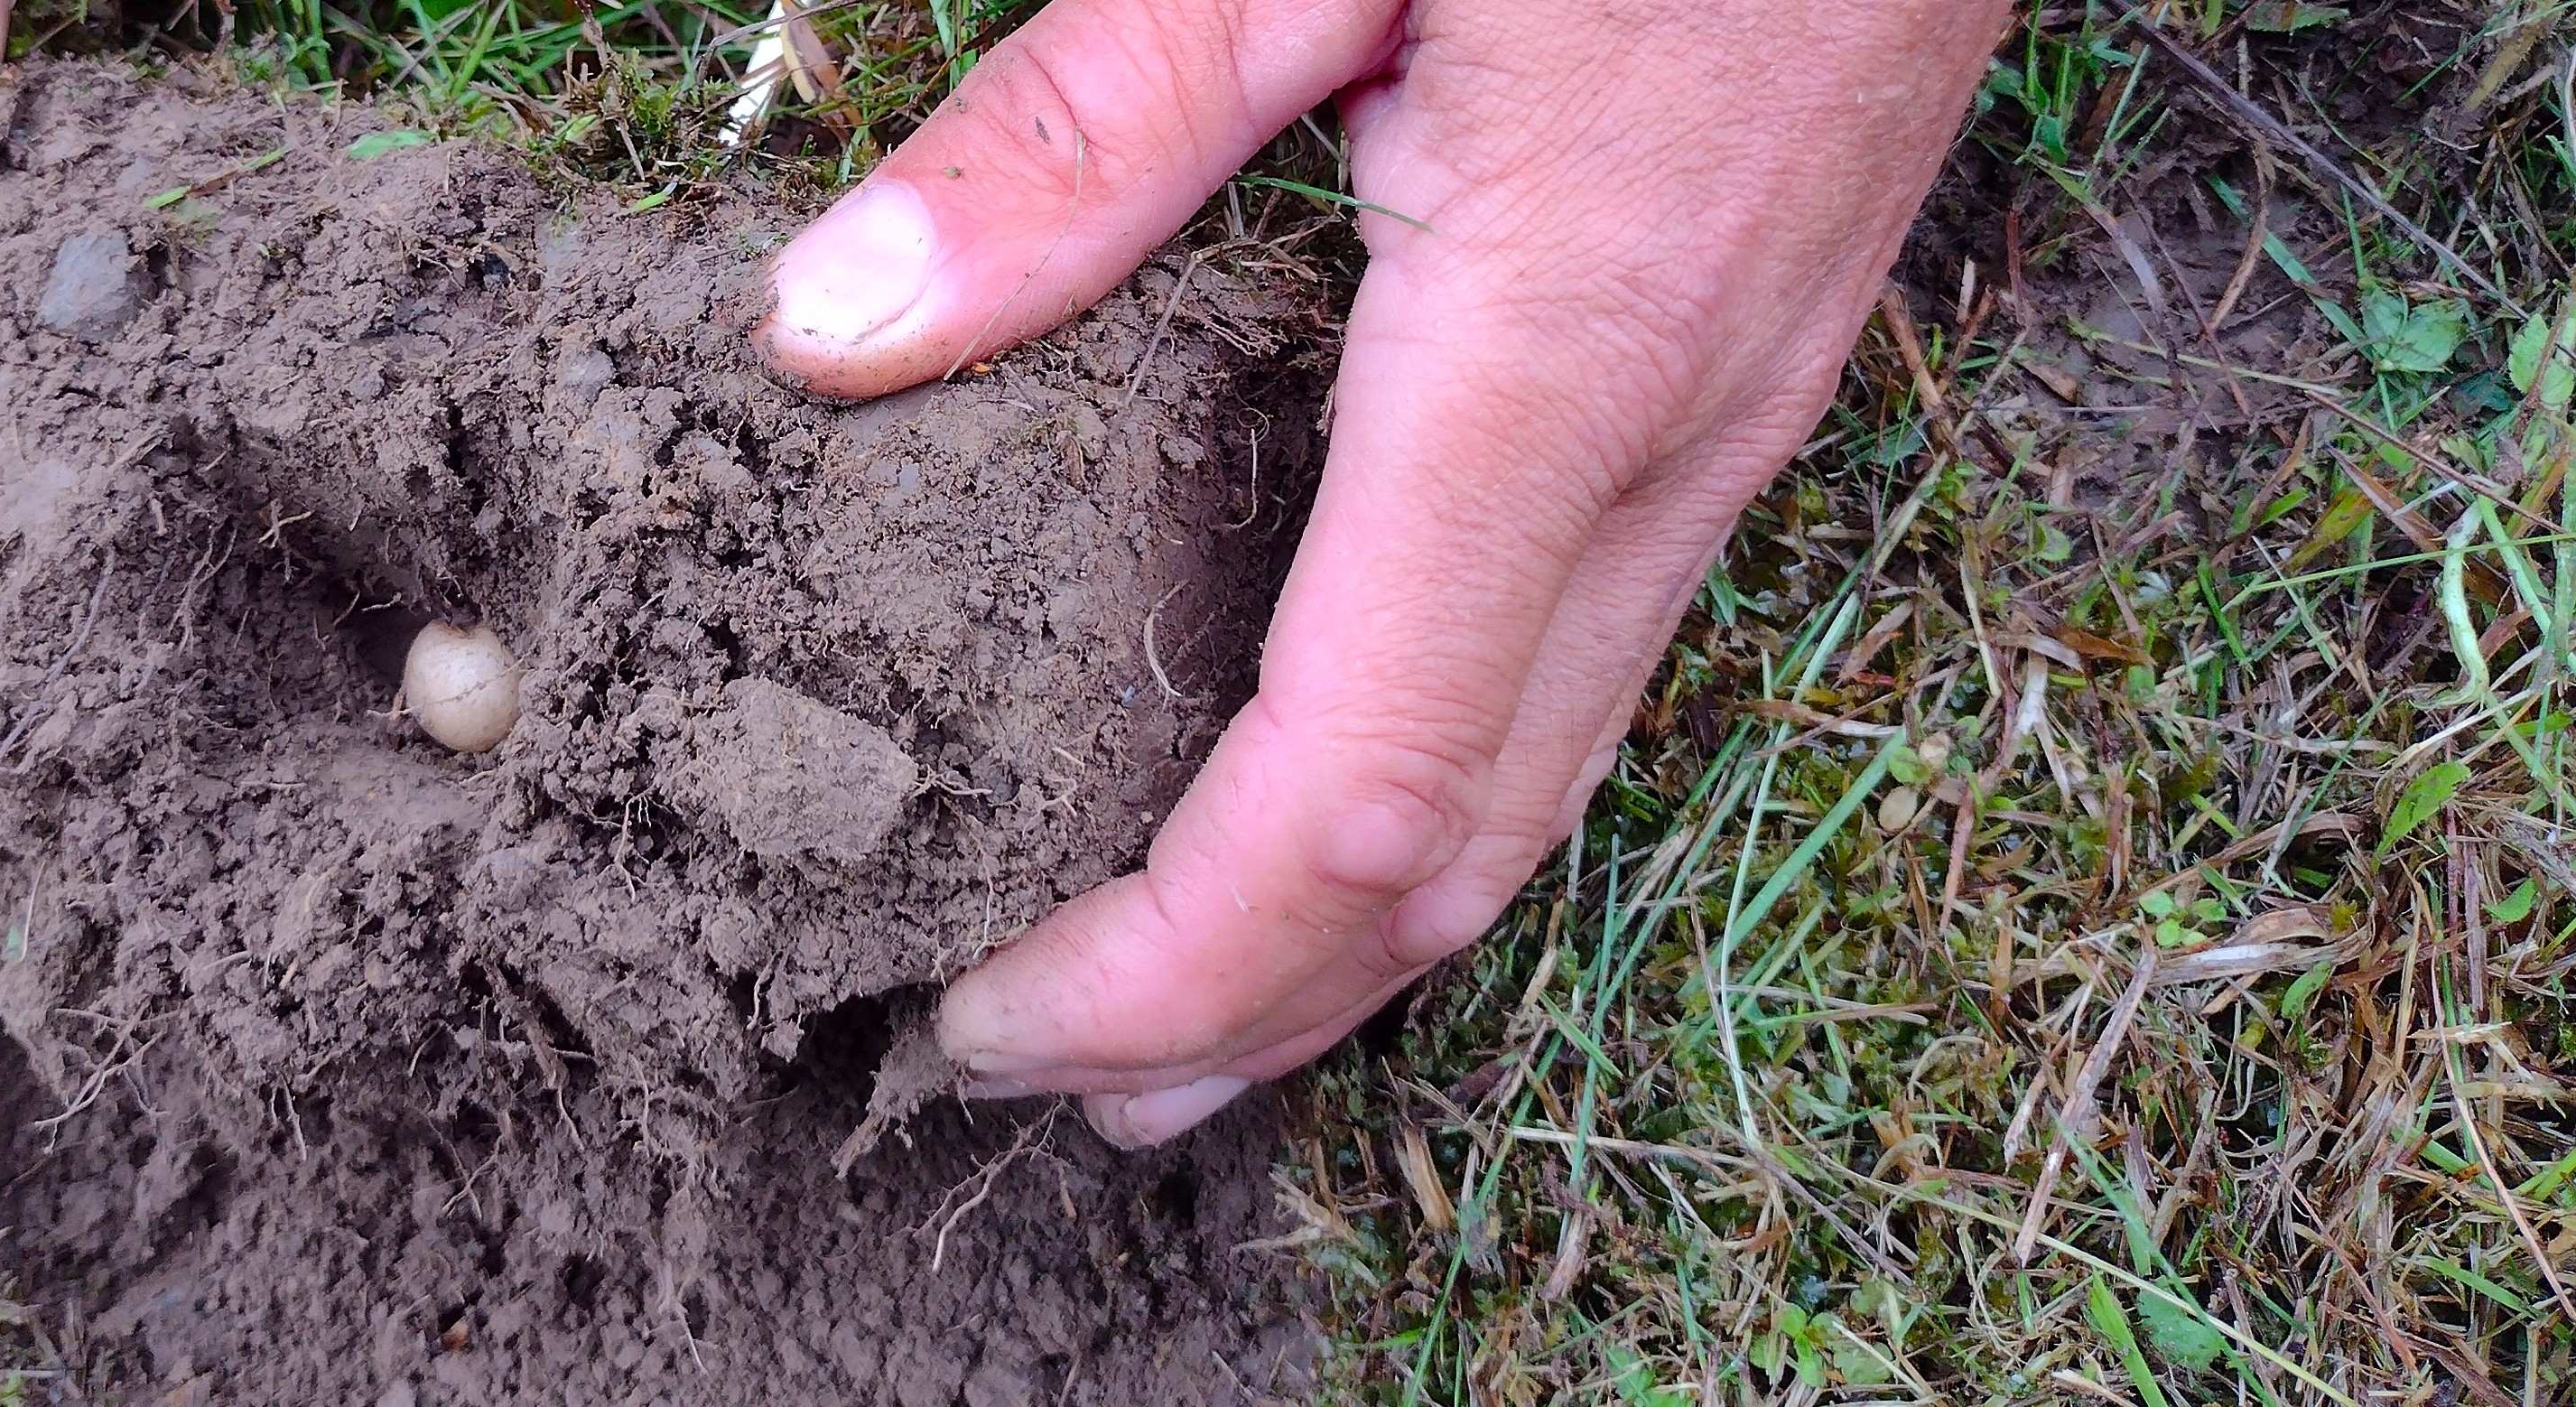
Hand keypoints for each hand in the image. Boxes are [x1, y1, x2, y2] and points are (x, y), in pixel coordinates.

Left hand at [755, 0, 2003, 1145]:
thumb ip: (1081, 125)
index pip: (1346, 795)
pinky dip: (1440, 813)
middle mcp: (1666, 453)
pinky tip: (1336, 810)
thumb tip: (837, 322)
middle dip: (1242, 1011)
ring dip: (1350, 946)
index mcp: (1546, 365)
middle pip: (1452, 855)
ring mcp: (1731, 432)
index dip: (1165, 956)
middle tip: (1040, 1073)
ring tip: (1172, 1018)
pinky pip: (1588, 679)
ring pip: (1543, 789)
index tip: (989, 1014)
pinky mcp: (1738, 386)